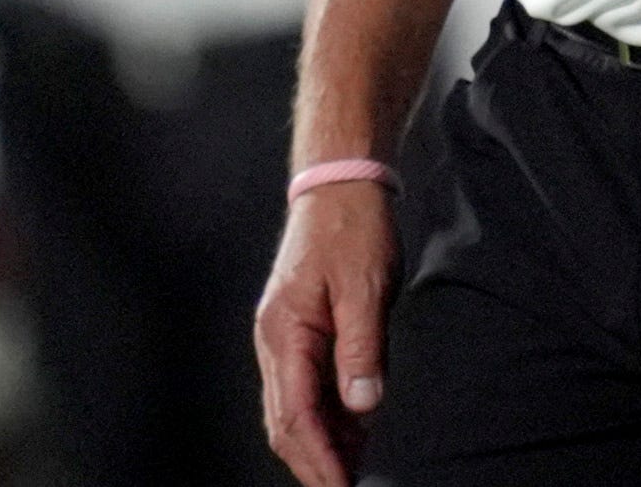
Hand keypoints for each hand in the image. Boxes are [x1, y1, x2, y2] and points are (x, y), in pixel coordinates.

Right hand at [255, 185, 396, 486]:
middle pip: (285, 422)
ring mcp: (281, 336)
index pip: (295, 416)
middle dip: (314, 460)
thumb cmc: (353, 227)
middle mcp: (274, 341)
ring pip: (292, 408)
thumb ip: (362, 347)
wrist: (340, 184)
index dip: (319, 458)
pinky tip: (353, 425)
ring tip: (356, 465)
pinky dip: (325, 413)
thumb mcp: (366, 286)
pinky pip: (304, 385)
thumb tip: (363, 404)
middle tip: (349, 486)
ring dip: (321, 441)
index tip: (343, 486)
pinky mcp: (297, 329)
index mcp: (284, 333)